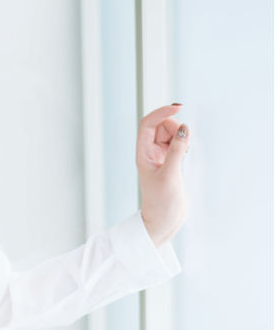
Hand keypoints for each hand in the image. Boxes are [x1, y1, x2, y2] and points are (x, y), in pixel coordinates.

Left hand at [136, 103, 190, 245]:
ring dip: (180, 134)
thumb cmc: (162, 202)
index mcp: (143, 154)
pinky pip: (177, 143)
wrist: (164, 221)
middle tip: (185, 141)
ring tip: (187, 151)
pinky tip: (188, 152)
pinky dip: (184, 142)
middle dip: (174, 126)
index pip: (148, 124)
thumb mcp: (170, 175)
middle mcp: (150, 152)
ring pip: (170, 133)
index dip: (161, 113)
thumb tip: (184, 128)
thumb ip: (177, 150)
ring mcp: (160, 157)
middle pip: (160, 125)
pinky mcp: (171, 162)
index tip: (178, 108)